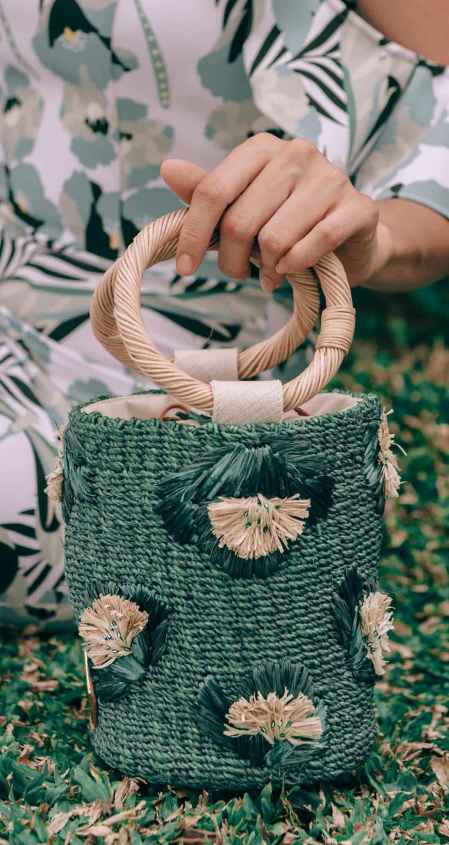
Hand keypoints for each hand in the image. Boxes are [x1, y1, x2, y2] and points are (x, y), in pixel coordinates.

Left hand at [161, 134, 392, 289]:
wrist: (352, 239)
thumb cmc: (289, 222)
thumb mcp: (244, 208)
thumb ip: (209, 193)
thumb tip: (168, 168)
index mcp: (262, 148)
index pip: (213, 190)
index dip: (194, 234)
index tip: (184, 268)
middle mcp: (297, 154)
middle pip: (241, 221)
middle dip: (232, 260)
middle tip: (239, 273)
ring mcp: (331, 178)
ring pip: (275, 238)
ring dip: (267, 268)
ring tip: (271, 273)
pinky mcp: (357, 208)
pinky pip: (314, 244)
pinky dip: (295, 266)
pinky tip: (290, 272)